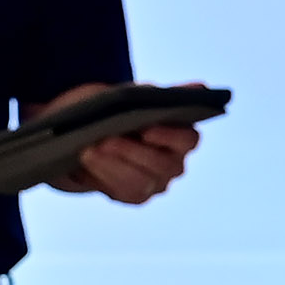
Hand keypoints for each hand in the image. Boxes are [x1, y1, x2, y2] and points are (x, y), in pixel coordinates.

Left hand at [39, 81, 203, 202]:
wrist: (91, 130)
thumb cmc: (120, 109)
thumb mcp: (136, 95)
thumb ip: (164, 95)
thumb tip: (200, 88)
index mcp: (182, 136)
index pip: (188, 139)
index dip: (169, 135)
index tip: (145, 129)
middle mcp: (175, 164)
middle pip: (163, 165)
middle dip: (131, 152)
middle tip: (105, 140)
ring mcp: (156, 183)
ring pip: (140, 183)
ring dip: (112, 167)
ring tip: (88, 151)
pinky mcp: (135, 196)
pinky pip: (121, 192)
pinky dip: (101, 177)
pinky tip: (84, 166)